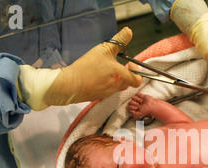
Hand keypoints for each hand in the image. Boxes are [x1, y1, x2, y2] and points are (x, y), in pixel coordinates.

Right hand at [17, 27, 142, 110]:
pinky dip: (105, 83)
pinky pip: (106, 90)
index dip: (137, 72)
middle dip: (125, 73)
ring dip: (115, 78)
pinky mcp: (97, 96)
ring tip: (105, 69)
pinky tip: (96, 76)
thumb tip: (129, 31)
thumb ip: (119, 41)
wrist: (70, 84)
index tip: (129, 63)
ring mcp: (107, 93)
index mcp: (121, 76)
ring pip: (117, 86)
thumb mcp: (104, 49)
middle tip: (117, 64)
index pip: (137, 80)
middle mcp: (116, 87)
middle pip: (127, 82)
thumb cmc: (88, 66)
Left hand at [128, 92, 155, 118]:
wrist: (152, 105)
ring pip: (132, 97)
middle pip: (129, 102)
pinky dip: (139, 95)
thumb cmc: (146, 110)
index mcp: (134, 108)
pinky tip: (142, 98)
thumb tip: (130, 110)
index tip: (136, 108)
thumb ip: (134, 114)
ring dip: (137, 99)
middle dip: (134, 103)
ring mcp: (137, 99)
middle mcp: (135, 103)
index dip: (132, 107)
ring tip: (141, 101)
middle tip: (138, 105)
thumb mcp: (140, 113)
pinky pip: (136, 93)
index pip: (129, 107)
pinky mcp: (140, 95)